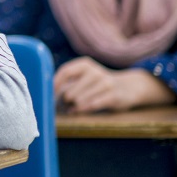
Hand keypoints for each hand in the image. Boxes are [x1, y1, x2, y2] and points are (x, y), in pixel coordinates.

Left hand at [54, 57, 173, 112]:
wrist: (129, 87)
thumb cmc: (98, 83)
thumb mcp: (85, 76)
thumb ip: (68, 81)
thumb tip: (47, 92)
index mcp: (85, 64)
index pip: (65, 72)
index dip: (54, 85)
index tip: (48, 94)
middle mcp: (94, 71)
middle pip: (70, 91)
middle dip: (65, 101)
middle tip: (64, 105)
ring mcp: (105, 83)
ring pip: (79, 100)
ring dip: (73, 107)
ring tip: (72, 108)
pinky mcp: (113, 96)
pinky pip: (92, 105)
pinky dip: (82, 110)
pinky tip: (77, 111)